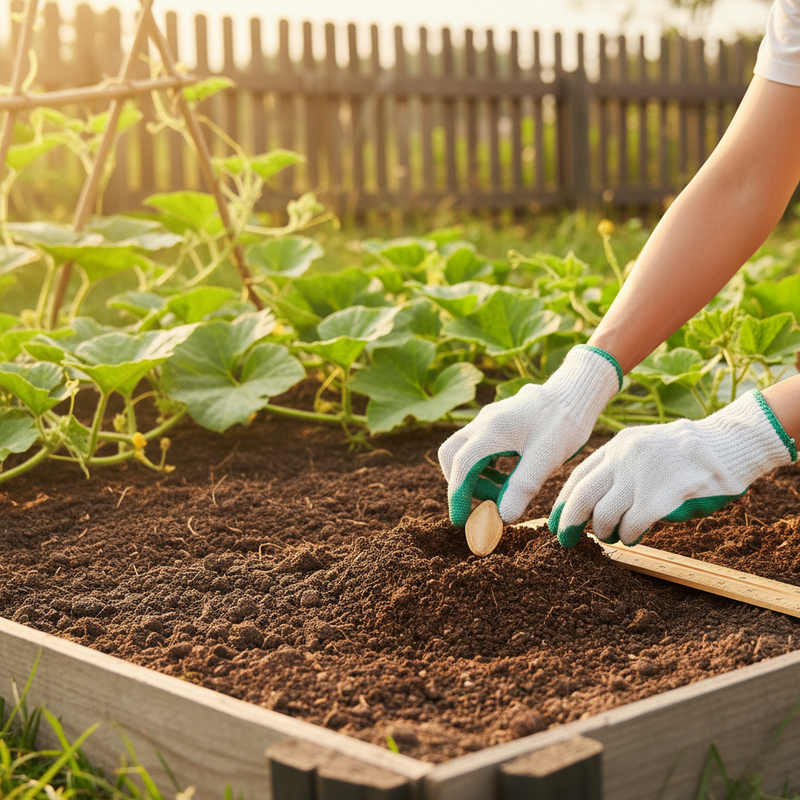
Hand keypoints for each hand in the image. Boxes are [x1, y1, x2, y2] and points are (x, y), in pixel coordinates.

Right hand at [439, 345, 621, 525]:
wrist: (573, 395)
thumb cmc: (564, 425)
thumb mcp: (546, 459)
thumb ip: (522, 487)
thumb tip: (503, 517)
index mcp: (493, 429)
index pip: (462, 464)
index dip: (458, 494)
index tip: (462, 520)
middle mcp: (483, 422)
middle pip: (451, 455)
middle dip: (460, 484)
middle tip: (483, 505)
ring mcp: (486, 420)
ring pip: (462, 451)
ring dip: (473, 477)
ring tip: (501, 494)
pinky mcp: (493, 422)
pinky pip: (475, 447)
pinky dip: (482, 468)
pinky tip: (504, 478)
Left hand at [549, 389, 796, 546]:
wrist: (725, 444)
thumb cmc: (684, 451)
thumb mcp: (643, 445)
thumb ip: (619, 465)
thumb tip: (594, 499)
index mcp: (617, 446)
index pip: (578, 477)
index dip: (564, 502)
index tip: (557, 520)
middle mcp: (622, 459)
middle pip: (582, 498)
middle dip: (570, 522)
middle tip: (566, 540)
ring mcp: (640, 478)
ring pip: (604, 516)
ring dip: (604, 532)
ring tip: (613, 536)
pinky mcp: (658, 498)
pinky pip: (630, 526)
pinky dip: (627, 536)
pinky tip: (632, 538)